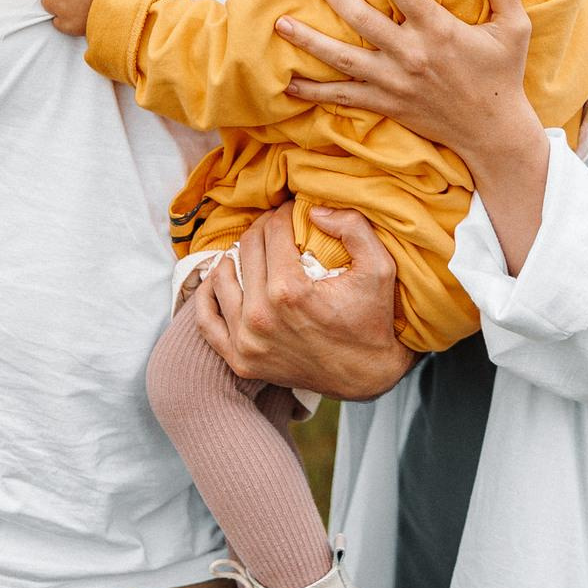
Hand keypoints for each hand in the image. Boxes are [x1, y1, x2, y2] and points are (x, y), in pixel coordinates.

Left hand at [193, 206, 415, 400]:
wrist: (367, 377)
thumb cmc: (374, 320)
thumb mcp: (380, 268)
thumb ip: (353, 228)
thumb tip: (314, 209)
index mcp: (290, 292)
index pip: (273, 231)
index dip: (284, 213)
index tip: (293, 211)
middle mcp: (260, 317)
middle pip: (247, 249)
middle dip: (263, 228)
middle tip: (277, 226)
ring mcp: (246, 342)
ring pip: (221, 278)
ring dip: (236, 256)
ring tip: (254, 251)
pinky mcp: (239, 361)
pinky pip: (206, 321)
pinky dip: (208, 295)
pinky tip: (223, 278)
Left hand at [280, 0, 539, 160]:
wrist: (493, 133)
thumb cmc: (502, 75)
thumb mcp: (514, 28)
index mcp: (439, 30)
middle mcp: (411, 54)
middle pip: (362, 18)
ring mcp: (394, 82)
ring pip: (343, 59)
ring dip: (310, 41)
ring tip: (280, 23)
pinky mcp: (386, 104)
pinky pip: (343, 97)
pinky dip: (314, 92)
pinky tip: (287, 83)